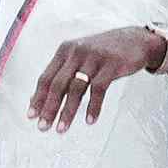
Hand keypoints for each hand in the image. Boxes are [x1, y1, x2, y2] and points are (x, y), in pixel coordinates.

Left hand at [27, 26, 166, 133]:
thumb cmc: (104, 52)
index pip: (46, 77)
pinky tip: (89, 120)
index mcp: (65, 51)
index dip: (37, 97)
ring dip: (68, 111)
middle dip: (49, 107)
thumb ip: (62, 74)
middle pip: (58, 84)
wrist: (136, 39)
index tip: (31, 116)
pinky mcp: (111, 64)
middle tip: (43, 126)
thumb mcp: (80, 57)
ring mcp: (94, 57)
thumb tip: (40, 97)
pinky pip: (99, 89)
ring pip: (76, 88)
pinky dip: (93, 107)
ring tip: (62, 128)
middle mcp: (76, 52)